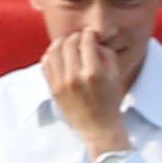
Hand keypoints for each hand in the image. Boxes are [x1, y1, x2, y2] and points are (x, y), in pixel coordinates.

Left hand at [41, 27, 136, 157]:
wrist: (98, 128)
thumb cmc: (110, 101)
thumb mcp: (115, 77)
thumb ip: (106, 54)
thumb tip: (93, 40)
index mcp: (93, 73)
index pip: (86, 41)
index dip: (88, 34)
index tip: (90, 35)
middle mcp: (75, 77)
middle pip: (68, 43)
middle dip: (75, 37)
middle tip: (79, 39)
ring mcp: (61, 84)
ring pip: (53, 51)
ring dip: (60, 43)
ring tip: (66, 45)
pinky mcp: (53, 89)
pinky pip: (45, 64)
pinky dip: (51, 55)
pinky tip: (58, 56)